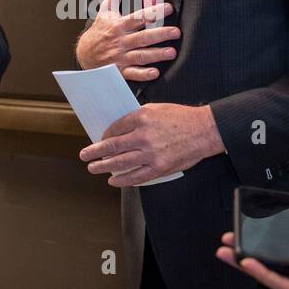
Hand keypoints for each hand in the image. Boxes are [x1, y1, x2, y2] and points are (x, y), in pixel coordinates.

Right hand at [75, 0, 179, 80]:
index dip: (153, 12)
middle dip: (160, 34)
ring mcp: (120, 57)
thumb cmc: (100, 30)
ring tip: (172, 52)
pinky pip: (132, 73)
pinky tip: (156, 73)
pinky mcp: (120, 71)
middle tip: (177, 32)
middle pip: (143, 37)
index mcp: (119, 25)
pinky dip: (143, 74)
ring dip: (156, 54)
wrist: (84, 54)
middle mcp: (121, 41)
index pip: (138, 17)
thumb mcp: (106, 10)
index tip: (169, 8)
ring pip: (140, 55)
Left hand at [79, 102, 223, 186]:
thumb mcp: (156, 109)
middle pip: (112, 146)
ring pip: (120, 163)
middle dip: (95, 152)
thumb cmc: (181, 118)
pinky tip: (114, 180)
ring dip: (104, 167)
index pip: (115, 128)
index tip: (99, 140)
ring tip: (93, 168)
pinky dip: (123, 180)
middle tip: (84, 155)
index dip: (104, 136)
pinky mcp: (159, 167)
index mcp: (141, 118)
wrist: (204, 130)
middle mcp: (143, 136)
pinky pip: (137, 176)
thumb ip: (137, 118)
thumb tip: (119, 129)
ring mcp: (151, 153)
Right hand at [216, 175, 288, 288]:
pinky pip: (280, 284)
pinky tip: (247, 262)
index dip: (262, 239)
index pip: (282, 248)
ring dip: (247, 263)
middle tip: (227, 240)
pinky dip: (262, 273)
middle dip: (246, 251)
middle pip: (270, 262)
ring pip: (270, 274)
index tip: (245, 227)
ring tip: (227, 252)